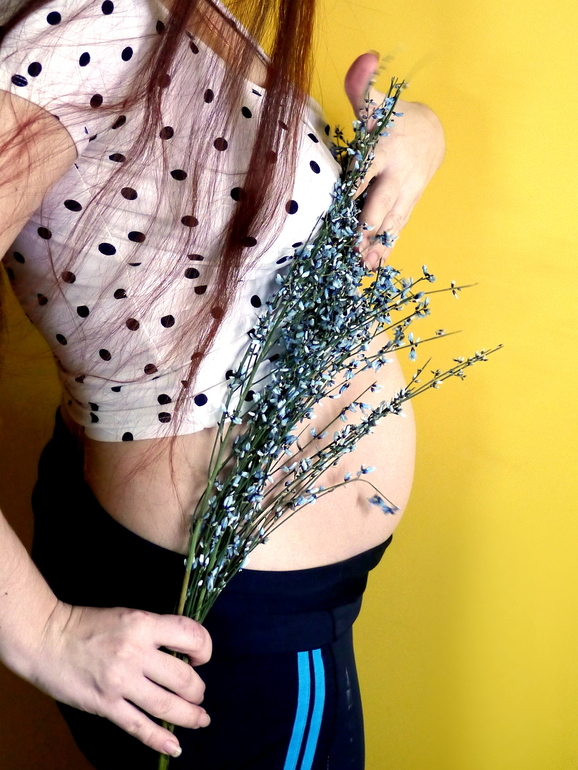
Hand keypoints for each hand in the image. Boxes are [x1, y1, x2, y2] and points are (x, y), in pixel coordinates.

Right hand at [28, 602, 211, 757]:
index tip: (200, 657)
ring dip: (189, 715)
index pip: (191, 635)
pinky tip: (175, 747)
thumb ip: (154, 632)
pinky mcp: (105, 705)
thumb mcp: (128, 616)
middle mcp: (136, 653)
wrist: (46, 638)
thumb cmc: (88, 625)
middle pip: (183, 678)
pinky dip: (159, 739)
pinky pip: (138, 727)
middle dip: (197, 690)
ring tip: (200, 719)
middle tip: (198, 693)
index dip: (204, 648)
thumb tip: (182, 652)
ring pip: (166, 706)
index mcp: (143, 624)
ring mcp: (120, 682)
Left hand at [344, 52, 445, 269]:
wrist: (431, 136)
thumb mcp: (378, 103)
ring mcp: (403, 197)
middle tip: (350, 247)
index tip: (342, 206)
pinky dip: (385, 250)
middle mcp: (396, 179)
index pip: (368, 171)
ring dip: (376, 245)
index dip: (356, 187)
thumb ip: (363, 85)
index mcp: (385, 153)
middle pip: (380, 204)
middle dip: (365, 226)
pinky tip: (372, 268)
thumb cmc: (394, 121)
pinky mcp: (405, 209)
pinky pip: (395, 232)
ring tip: (361, 265)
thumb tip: (363, 58)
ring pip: (389, 224)